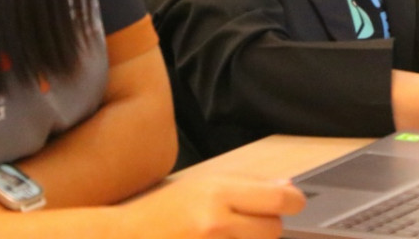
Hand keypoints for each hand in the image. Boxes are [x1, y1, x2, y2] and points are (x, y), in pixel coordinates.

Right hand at [122, 175, 305, 238]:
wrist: (125, 238)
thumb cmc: (163, 211)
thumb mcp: (203, 184)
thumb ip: (249, 186)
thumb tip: (289, 189)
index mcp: (218, 194)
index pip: (280, 199)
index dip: (293, 201)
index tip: (292, 202)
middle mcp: (216, 224)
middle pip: (274, 230)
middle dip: (266, 227)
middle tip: (246, 223)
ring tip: (227, 236)